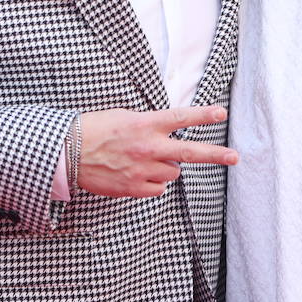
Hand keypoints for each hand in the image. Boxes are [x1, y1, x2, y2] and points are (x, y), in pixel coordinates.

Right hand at [77, 106, 236, 197]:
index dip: (203, 115)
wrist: (67, 153)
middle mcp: (147, 147)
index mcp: (144, 124)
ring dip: (166, 167)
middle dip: (215, 154)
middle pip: (189, 152)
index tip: (221, 113)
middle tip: (235, 157)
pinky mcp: (133, 188)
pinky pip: (158, 189)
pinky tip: (136, 174)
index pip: (180, 118)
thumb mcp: (123, 116)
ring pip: (172, 172)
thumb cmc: (94, 130)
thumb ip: (149, 125)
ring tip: (145, 160)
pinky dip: (152, 183)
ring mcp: (142, 169)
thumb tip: (166, 134)